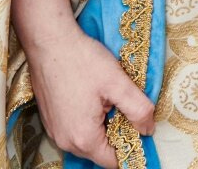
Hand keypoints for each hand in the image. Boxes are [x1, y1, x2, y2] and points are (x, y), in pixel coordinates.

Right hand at [15, 0, 156, 167]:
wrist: (49, 41)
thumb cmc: (82, 60)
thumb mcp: (118, 83)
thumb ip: (138, 109)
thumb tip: (148, 130)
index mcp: (83, 138)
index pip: (114, 161)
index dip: (131, 146)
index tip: (140, 127)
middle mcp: (65, 141)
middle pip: (100, 152)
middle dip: (117, 135)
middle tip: (125, 108)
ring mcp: (55, 131)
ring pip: (87, 141)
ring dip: (102, 127)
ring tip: (109, 100)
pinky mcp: (50, 119)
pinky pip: (75, 130)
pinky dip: (88, 121)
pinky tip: (93, 98)